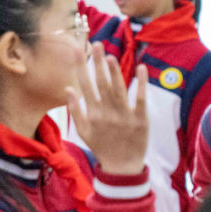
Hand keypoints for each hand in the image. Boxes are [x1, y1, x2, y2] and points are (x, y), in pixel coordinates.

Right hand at [67, 43, 148, 175]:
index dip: (80, 66)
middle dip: (97, 63)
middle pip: (101, 83)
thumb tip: (68, 88)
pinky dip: (141, 84)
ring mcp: (124, 115)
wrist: (122, 167)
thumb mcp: (83, 131)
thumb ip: (75, 110)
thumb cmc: (102, 147)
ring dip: (114, 71)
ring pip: (118, 89)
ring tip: (110, 55)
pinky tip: (141, 68)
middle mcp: (107, 113)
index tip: (77, 49)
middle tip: (96, 44)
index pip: (84, 85)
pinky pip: (141, 99)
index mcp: (93, 114)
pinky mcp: (141, 119)